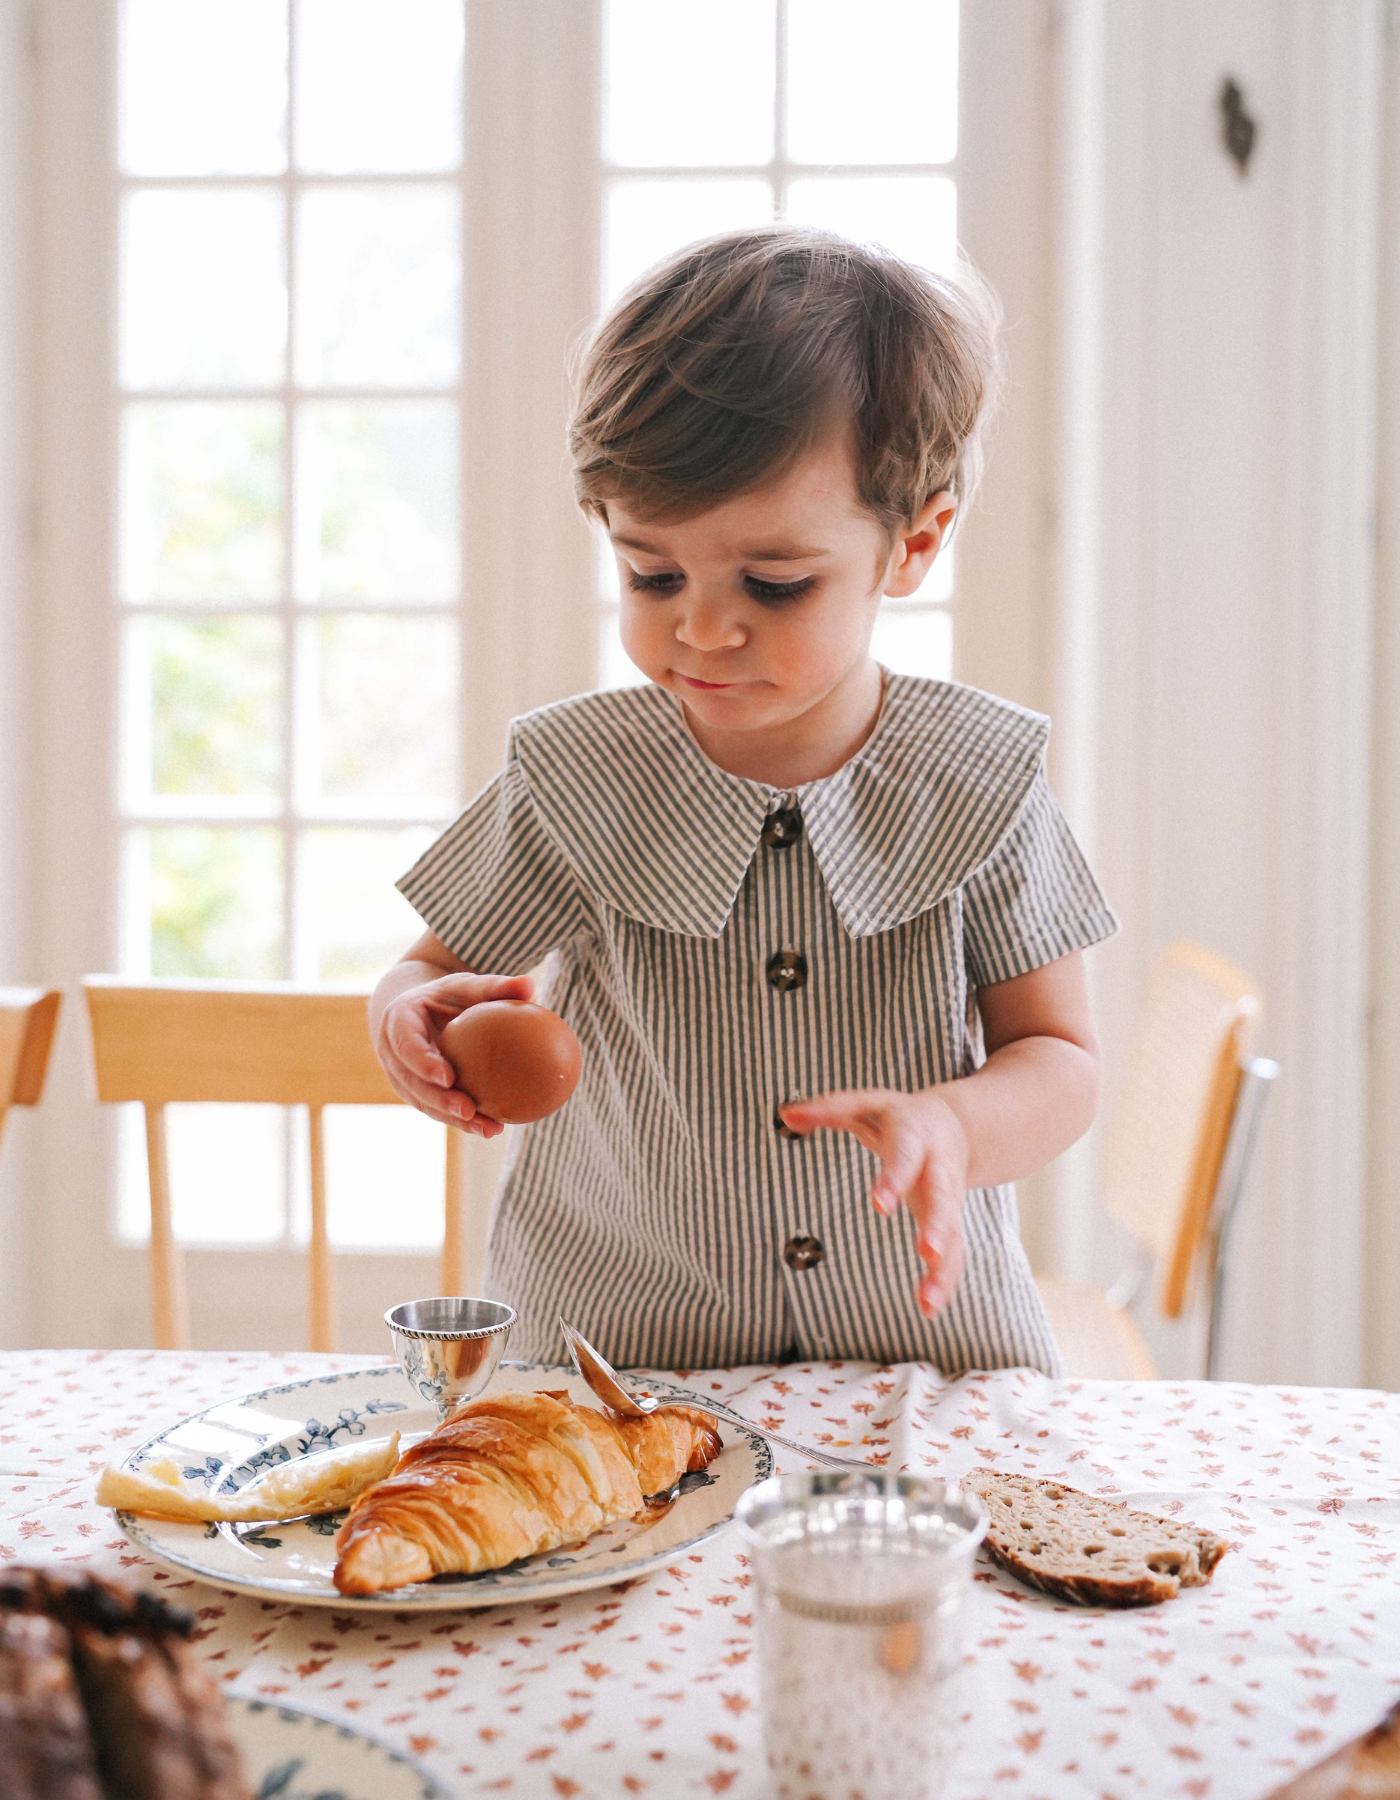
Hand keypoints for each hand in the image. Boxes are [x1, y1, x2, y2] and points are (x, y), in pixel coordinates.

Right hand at [375, 970, 534, 1135]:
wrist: (421, 1010)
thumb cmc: (448, 995)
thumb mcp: (467, 985)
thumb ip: (495, 986)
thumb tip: (530, 985)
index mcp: (398, 1020)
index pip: (406, 1044)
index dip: (423, 1062)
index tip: (449, 1077)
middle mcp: (392, 1052)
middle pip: (411, 1082)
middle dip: (438, 1101)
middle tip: (469, 1110)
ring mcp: (400, 1075)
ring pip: (423, 1102)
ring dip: (453, 1119)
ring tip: (488, 1128)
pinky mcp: (414, 1092)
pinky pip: (435, 1109)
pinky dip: (461, 1121)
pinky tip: (491, 1127)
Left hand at [778, 1089, 968, 1316]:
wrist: (951, 1125)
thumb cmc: (896, 1118)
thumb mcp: (864, 1104)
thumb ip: (827, 1109)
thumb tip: (785, 1113)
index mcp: (915, 1135)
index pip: (904, 1155)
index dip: (894, 1179)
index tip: (880, 1207)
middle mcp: (938, 1167)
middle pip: (941, 1195)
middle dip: (936, 1224)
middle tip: (925, 1251)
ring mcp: (949, 1198)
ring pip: (953, 1232)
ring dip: (943, 1267)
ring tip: (929, 1302)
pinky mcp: (950, 1222)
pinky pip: (954, 1253)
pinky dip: (945, 1280)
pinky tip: (929, 1309)